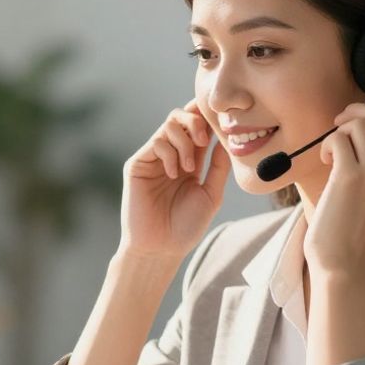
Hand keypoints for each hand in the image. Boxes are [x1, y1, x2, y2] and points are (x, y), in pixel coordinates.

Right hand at [120, 99, 230, 260]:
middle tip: (204, 141)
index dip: (206, 117)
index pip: (197, 127)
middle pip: (181, 116)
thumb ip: (218, 166)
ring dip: (185, 142)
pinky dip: (170, 153)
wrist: (161, 248)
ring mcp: (153, 158)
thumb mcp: (211, 194)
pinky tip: (174, 174)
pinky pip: (156, 142)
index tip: (220, 119)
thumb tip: (226, 139)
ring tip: (190, 168)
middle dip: (196, 121)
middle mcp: (170, 155)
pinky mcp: (138, 164)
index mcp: (190, 160)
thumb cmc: (186, 227)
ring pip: (169, 125)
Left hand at [303, 83, 364, 275]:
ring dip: (339, 129)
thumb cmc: (351, 233)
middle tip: (339, 122)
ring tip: (330, 151)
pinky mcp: (351, 176)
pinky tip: (325, 160)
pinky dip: (328, 143)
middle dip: (357, 110)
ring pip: (360, 124)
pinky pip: (339, 138)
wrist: (341, 263)